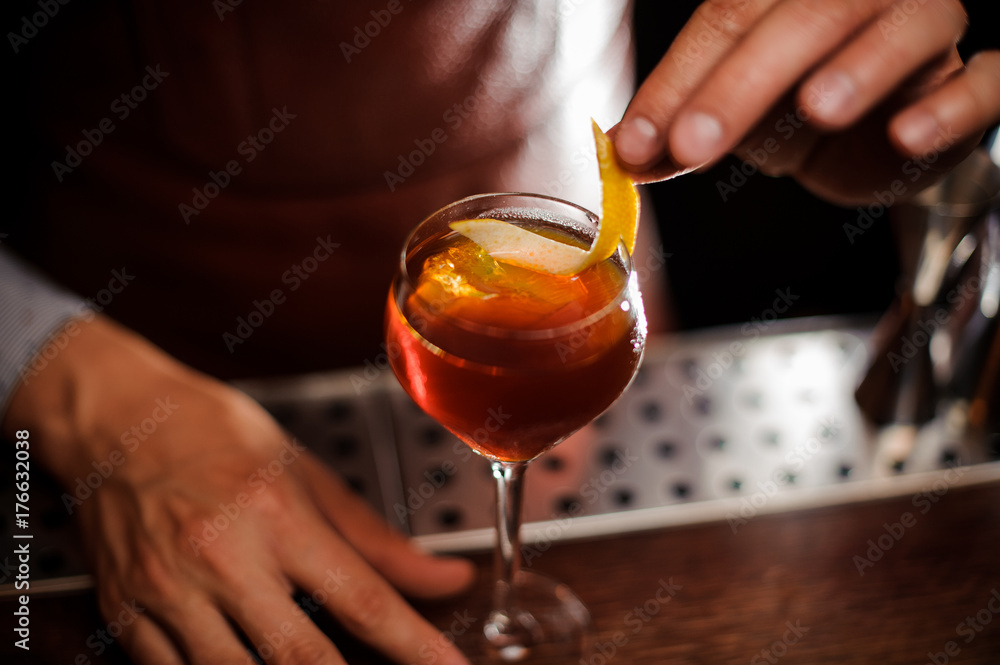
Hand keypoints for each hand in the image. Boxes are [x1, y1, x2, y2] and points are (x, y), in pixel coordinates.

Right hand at [3, 316, 473, 663]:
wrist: (113, 418)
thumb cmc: (214, 435)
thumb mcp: (306, 474)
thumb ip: (379, 541)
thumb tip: (444, 580)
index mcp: (277, 514)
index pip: (363, 601)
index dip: (417, 648)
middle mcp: (223, 557)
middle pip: (301, 658)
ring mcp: (168, 592)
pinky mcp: (126, 616)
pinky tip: (246, 663)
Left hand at [614, 0, 999, 204]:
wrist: (892, 129)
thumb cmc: (806, 105)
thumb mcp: (737, 118)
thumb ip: (684, 130)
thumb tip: (628, 153)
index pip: (726, 17)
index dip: (678, 80)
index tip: (637, 141)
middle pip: (803, 17)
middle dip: (740, 84)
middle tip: (692, 142)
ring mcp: (926, 27)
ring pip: (903, 27)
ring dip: (861, 66)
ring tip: (816, 107)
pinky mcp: (978, 77)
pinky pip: (986, 79)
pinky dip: (954, 104)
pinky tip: (909, 133)